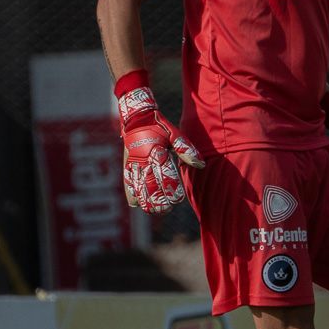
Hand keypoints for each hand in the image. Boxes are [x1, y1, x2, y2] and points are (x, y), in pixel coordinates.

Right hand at [118, 87, 203, 213]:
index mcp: (157, 152)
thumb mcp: (175, 134)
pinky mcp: (127, 164)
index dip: (171, 189)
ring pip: (137, 186)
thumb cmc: (160, 126)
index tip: (177, 200)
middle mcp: (143, 160)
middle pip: (150, 185)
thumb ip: (187, 150)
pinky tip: (135, 205)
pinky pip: (127, 181)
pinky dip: (130, 193)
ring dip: (145, 200)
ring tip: (153, 212)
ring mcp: (133, 163)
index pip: (164, 175)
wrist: (137, 116)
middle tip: (166, 210)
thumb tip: (201, 165)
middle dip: (158, 200)